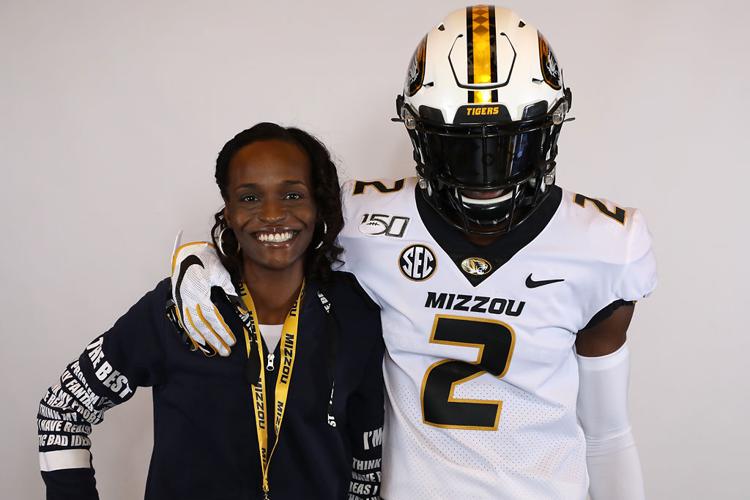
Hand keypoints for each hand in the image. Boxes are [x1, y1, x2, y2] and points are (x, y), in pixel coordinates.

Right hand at [171, 236, 237, 355]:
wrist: (189, 254)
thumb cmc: (207, 262)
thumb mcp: (222, 275)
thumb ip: (231, 293)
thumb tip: (242, 310)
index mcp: (199, 293)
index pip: (212, 317)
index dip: (221, 330)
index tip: (231, 341)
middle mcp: (188, 300)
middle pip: (202, 325)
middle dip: (214, 340)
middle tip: (225, 351)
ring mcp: (182, 302)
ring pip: (192, 326)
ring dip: (203, 340)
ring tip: (213, 351)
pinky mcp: (180, 302)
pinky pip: (185, 322)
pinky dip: (192, 333)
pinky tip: (198, 342)